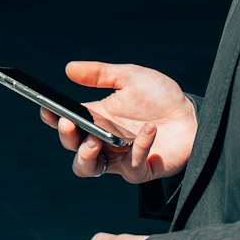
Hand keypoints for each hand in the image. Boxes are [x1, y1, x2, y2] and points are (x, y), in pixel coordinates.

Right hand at [41, 61, 196, 183]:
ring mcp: (120, 158)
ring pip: (88, 168)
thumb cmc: (161, 97)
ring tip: (94, 141)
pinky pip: (133, 166)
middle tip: (70, 123)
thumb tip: (69, 68)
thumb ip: (100, 74)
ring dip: (85, 157)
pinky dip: (140, 147)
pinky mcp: (141, 170)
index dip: (51, 118)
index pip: (65, 123)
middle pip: (72, 148)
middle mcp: (102, 141)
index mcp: (95, 119)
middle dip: (66, 137)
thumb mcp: (130, 77)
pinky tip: (149, 129)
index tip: (46, 108)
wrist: (193, 115)